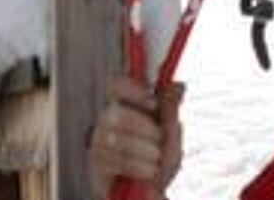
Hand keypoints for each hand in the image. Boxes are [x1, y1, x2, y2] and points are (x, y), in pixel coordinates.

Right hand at [87, 75, 183, 198]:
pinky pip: (115, 161)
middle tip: (159, 139)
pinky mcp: (95, 168)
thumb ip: (172, 110)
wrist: (152, 194)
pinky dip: (139, 166)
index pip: (115, 86)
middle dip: (145, 128)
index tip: (152, 102)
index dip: (131, 89)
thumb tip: (178, 85)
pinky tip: (146, 171)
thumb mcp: (172, 134)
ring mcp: (98, 146)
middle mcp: (106, 123)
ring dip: (145, 150)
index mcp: (124, 108)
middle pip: (115, 114)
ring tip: (155, 158)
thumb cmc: (158, 161)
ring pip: (116, 139)